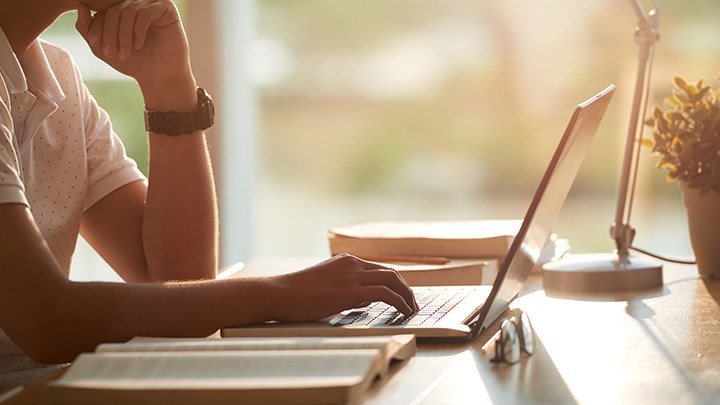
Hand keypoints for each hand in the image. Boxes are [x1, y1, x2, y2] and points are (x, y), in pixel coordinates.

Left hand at [75, 0, 195, 108]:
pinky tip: (139, 45)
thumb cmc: (135, 63)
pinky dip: (138, 30)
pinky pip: (145, 12)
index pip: (104, 12)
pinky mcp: (166, 8)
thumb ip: (88, 28)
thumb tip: (79, 6)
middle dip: (110, 32)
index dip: (97, 27)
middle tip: (111, 53)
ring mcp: (152, 4)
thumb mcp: (104, 48)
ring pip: (128, 11)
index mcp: (123, 11)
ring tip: (126, 53)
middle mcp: (137, 4)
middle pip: (114, 10)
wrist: (160, 76)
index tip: (98, 46)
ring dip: (124, 34)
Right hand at [269, 254, 418, 322]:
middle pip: (391, 273)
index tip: (402, 297)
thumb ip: (346, 291)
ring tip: (412, 310)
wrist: (278, 294)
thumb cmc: (294, 296)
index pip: (379, 270)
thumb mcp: (325, 289)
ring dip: (407, 296)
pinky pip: (386, 294)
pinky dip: (400, 302)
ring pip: (393, 280)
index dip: (395, 283)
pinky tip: (404, 312)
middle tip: (412, 305)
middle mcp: (352, 264)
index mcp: (346, 262)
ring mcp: (352, 276)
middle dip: (406, 289)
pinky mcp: (350, 291)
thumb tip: (365, 302)